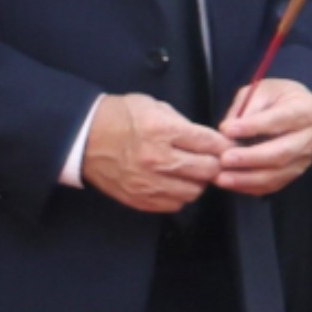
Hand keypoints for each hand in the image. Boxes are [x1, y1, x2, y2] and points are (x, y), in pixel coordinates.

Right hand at [78, 91, 225, 213]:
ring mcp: (149, 183)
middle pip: (207, 170)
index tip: (228, 146)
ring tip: (191, 172)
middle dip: (215, 164)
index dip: (224, 145)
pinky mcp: (140, 199)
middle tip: (212, 160)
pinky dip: (179, 195)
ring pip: (194, 191)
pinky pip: (174, 205)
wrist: (84, 138)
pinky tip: (174, 183)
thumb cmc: (119, 117)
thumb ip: (182, 123)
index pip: (209, 143)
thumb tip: (207, 139)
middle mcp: (158, 159)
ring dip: (198, 182)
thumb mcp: (153, 106)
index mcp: (162, 131)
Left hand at [213, 75, 311, 199]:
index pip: (280, 119)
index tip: (227, 130)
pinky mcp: (296, 172)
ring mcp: (306, 158)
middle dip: (250, 158)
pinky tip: (232, 183)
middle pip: (282, 152)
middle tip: (224, 159)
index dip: (253, 126)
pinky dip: (251, 186)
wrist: (294, 109)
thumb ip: (247, 108)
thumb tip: (228, 131)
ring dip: (248, 178)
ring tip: (222, 177)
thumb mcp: (262, 90)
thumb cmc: (276, 97)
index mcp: (309, 109)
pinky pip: (274, 185)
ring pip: (278, 174)